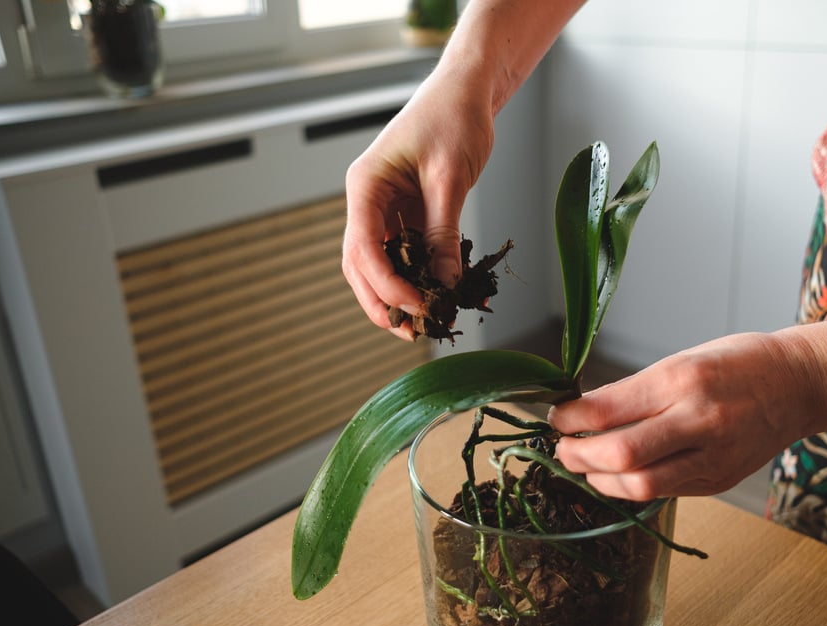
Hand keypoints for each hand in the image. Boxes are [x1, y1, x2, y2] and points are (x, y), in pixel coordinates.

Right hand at [342, 73, 494, 339]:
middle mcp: (367, 202)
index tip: (417, 307)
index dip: (386, 285)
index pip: (362, 248)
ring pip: (379, 265)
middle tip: (414, 333)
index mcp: (365, 187)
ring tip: (425, 324)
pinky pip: (405, 254)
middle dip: (383, 302)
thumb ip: (443, 233)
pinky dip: (420, 277)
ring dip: (398, 296)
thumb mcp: (450, 178)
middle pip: (360, 266)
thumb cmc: (454, 119)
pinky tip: (443, 296)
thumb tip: (445, 286)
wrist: (466, 92)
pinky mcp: (405, 214)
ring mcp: (384, 210)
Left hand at [549, 332, 823, 499]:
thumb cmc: (736, 363)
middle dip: (577, 456)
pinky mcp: (719, 481)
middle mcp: (699, 419)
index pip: (608, 409)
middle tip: (561, 449)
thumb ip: (634, 392)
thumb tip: (582, 414)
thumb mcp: (681, 360)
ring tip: (586, 465)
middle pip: (620, 455)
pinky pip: (664, 492)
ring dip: (600, 480)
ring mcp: (713, 456)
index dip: (570, 418)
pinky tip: (619, 475)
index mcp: (683, 379)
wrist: (799, 384)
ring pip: (640, 485)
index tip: (555, 416)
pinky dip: (632, 487)